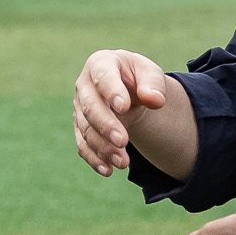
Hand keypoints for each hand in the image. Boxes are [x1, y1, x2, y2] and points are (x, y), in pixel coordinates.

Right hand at [72, 49, 170, 175]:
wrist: (127, 89)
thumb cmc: (138, 78)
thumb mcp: (150, 74)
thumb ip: (154, 84)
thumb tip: (155, 100)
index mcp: (100, 64)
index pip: (103, 77)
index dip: (111, 91)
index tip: (123, 107)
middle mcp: (84, 85)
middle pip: (90, 107)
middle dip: (105, 125)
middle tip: (123, 141)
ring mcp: (79, 108)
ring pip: (86, 130)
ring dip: (102, 147)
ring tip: (123, 163)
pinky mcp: (81, 128)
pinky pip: (83, 145)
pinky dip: (94, 159)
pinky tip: (108, 170)